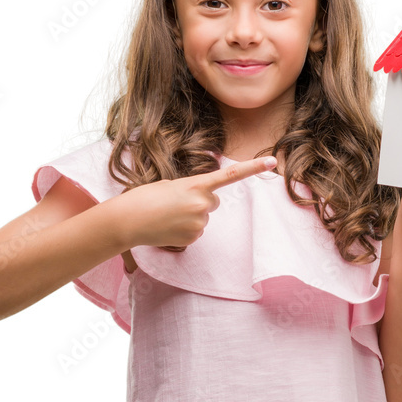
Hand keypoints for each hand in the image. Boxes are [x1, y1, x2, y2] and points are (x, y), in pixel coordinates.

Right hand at [118, 156, 277, 249]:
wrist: (128, 221)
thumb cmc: (145, 198)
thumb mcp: (171, 185)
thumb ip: (192, 191)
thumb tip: (202, 207)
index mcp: (196, 185)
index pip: (230, 175)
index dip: (253, 168)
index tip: (273, 162)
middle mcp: (203, 204)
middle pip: (213, 201)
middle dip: (199, 201)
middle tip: (175, 203)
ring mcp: (200, 223)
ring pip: (203, 217)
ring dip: (189, 216)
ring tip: (167, 215)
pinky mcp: (194, 238)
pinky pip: (196, 232)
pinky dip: (184, 229)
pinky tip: (168, 227)